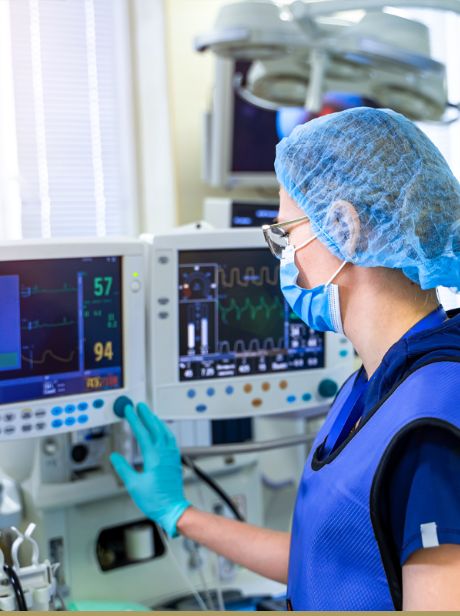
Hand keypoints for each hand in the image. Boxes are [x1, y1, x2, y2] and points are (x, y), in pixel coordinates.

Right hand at [110, 402, 190, 536]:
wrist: (173, 508)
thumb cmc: (155, 500)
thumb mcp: (133, 485)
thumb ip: (123, 469)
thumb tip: (115, 457)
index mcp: (154, 457)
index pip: (142, 433)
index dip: (134, 420)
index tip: (129, 411)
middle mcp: (164, 454)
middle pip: (156, 428)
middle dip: (147, 415)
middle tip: (140, 406)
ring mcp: (171, 456)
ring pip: (165, 432)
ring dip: (157, 421)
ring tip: (150, 414)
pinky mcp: (175, 461)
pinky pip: (170, 439)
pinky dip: (165, 431)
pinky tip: (163, 431)